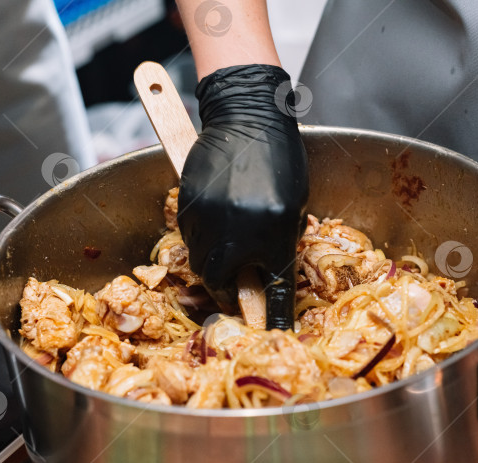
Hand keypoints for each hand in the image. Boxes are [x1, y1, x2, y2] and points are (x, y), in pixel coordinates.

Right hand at [177, 65, 308, 329]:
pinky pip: (191, 238)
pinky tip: (218, 218)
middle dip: (230, 286)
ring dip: (216, 262)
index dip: (272, 315)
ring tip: (231, 237)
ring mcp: (207, 219)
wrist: (247, 117)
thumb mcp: (291, 206)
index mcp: (272, 232)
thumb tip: (264, 273)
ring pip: (203, 261)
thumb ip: (278, 243)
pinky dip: (204, 238)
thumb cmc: (279, 159)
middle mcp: (236, 231)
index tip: (272, 331)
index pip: (272, 287)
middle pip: (222, 282)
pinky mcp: (186, 206)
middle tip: (241, 278)